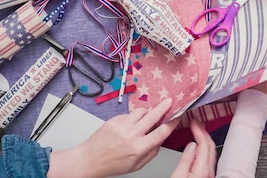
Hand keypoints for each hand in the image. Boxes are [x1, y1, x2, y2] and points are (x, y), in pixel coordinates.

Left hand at [47, 98, 179, 177]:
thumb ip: (151, 152)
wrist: (90, 159)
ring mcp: (122, 125)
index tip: (177, 117)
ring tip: (147, 117)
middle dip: (163, 107)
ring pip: (141, 111)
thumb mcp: (137, 165)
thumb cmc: (112, 164)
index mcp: (139, 147)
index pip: (161, 132)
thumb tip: (160, 140)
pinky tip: (130, 124)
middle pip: (153, 116)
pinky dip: (133, 117)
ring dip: (147, 112)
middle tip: (169, 101)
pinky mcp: (114, 120)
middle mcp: (131, 135)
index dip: (172, 123)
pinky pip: (128, 114)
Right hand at [170, 119, 215, 177]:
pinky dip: (205, 148)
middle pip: (210, 146)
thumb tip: (191, 145)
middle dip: (204, 132)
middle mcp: (209, 171)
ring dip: (205, 139)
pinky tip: (199, 145)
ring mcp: (210, 174)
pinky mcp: (207, 176)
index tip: (194, 122)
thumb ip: (185, 160)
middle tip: (196, 123)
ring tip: (198, 130)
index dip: (199, 130)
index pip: (204, 144)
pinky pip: (209, 158)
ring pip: (211, 151)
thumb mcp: (177, 176)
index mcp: (202, 169)